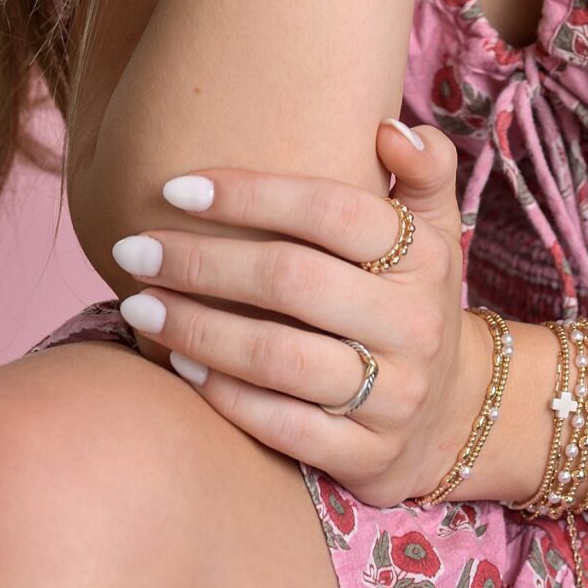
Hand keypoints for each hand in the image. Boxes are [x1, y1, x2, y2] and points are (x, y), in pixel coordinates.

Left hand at [110, 118, 489, 511]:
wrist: (455, 413)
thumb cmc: (414, 297)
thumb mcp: (434, 229)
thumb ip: (424, 168)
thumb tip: (390, 129)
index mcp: (424, 257)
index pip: (332, 211)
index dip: (251, 196)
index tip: (174, 189)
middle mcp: (413, 324)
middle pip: (292, 282)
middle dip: (202, 264)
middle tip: (133, 249)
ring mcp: (393, 396)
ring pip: (279, 358)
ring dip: (198, 331)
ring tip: (138, 306)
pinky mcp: (368, 457)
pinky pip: (282, 426)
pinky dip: (224, 395)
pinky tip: (178, 367)